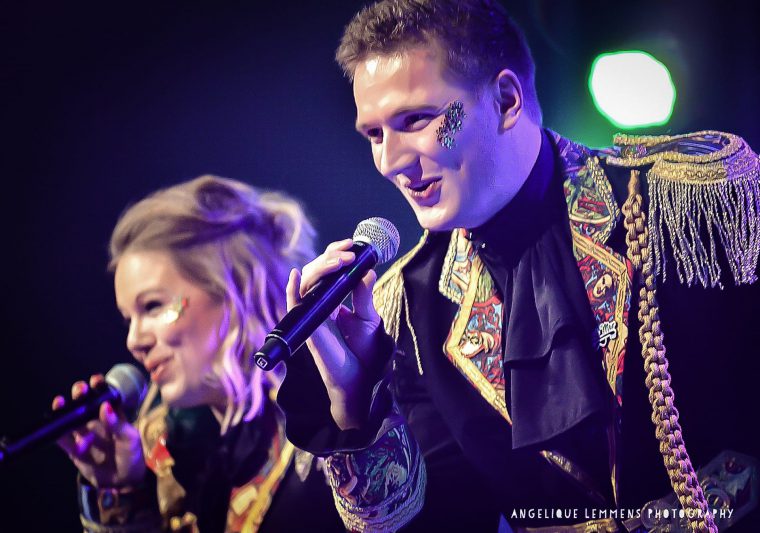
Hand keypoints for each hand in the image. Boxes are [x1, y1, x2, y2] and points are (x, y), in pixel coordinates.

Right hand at [53, 374, 145, 488]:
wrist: (124, 481)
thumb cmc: (132, 455)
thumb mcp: (130, 439)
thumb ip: (117, 424)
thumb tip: (105, 406)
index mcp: (113, 415)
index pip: (104, 396)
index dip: (99, 386)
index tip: (96, 380)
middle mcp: (97, 422)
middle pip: (85, 404)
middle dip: (80, 394)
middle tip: (80, 389)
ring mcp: (84, 435)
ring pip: (71, 418)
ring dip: (65, 409)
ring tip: (60, 402)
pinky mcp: (74, 450)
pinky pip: (64, 439)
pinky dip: (57, 432)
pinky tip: (53, 423)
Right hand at [286, 238, 389, 429]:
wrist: (362, 376)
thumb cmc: (365, 348)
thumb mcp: (368, 317)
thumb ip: (364, 295)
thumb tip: (366, 270)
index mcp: (333, 297)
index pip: (328, 268)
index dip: (335, 252)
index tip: (351, 243)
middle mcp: (320, 303)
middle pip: (315, 271)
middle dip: (331, 257)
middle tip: (349, 254)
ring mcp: (312, 314)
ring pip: (307, 282)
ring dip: (321, 267)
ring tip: (340, 262)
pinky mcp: (308, 327)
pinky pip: (294, 305)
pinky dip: (292, 289)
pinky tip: (296, 275)